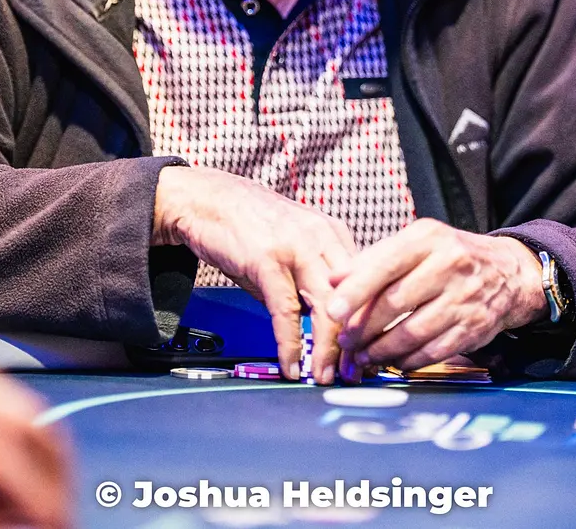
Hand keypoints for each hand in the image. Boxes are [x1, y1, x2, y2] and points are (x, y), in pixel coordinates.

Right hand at [154, 166, 355, 382]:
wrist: (206, 199)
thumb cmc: (247, 225)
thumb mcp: (290, 248)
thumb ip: (308, 283)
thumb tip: (320, 327)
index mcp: (333, 235)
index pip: (366, 284)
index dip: (369, 323)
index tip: (366, 351)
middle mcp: (322, 238)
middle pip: (353, 298)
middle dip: (355, 342)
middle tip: (353, 373)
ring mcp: (296, 247)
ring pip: (326, 307)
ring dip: (328, 349)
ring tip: (325, 376)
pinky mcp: (268, 258)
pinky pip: (287, 310)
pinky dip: (290, 343)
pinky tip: (291, 363)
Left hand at [326, 219, 546, 373]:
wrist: (508, 272)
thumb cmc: (450, 255)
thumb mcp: (416, 242)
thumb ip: (374, 259)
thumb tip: (333, 279)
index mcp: (428, 239)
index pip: (386, 263)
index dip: (356, 289)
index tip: (333, 310)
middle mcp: (449, 265)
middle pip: (396, 302)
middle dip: (364, 327)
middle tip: (345, 340)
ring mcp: (464, 298)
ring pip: (413, 332)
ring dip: (382, 350)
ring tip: (364, 355)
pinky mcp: (473, 327)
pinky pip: (433, 351)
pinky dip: (408, 361)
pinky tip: (394, 361)